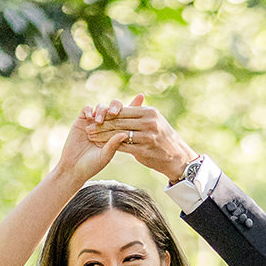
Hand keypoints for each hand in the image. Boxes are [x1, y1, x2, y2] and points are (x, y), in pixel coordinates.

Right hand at [54, 108, 127, 184]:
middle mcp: (106, 125)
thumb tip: (126, 133)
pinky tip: (90, 117)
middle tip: (115, 113)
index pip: (126, 117)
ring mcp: (93, 122)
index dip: (134, 106)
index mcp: (115, 133)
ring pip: (101, 107)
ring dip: (102, 111)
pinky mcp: (81, 120)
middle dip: (116, 107)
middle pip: (114, 108)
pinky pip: (86, 109)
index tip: (141, 96)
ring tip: (99, 121)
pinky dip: (89, 110)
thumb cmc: (92, 165)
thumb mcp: (106, 156)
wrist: (73, 168)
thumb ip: (114, 144)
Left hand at [84, 95, 198, 180]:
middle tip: (88, 127)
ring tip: (91, 137)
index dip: (108, 114)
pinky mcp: (144, 151)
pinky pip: (122, 147)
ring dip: (102, 136)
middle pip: (119, 122)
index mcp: (150, 113)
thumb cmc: (163, 138)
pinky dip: (110, 146)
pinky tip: (101, 147)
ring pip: (118, 134)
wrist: (177, 158)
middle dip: (101, 125)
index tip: (95, 116)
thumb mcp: (155, 121)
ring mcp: (147, 137)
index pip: (123, 111)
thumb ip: (139, 113)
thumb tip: (121, 108)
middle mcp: (149, 123)